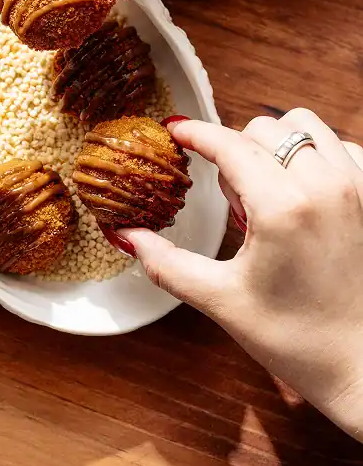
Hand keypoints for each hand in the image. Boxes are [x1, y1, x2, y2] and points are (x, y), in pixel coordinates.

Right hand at [123, 110, 362, 439]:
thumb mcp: (223, 301)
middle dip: (236, 151)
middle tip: (235, 203)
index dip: (195, 132)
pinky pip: (340, 144)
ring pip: (304, 125)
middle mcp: (325, 185)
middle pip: (263, 128)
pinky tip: (304, 191)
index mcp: (283, 207)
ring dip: (276, 144)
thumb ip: (167, 263)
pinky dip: (315, 154)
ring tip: (269, 189)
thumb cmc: (299, 340)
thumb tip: (126, 235)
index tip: (175, 130)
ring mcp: (356, 185)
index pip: (229, 144)